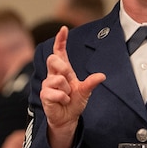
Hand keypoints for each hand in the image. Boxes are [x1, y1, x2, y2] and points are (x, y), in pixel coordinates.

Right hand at [40, 27, 105, 147]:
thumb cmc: (74, 102)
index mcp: (63, 70)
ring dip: (67, 90)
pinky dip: (63, 99)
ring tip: (67, 96)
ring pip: (57, 79)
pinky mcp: (44, 95)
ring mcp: (47, 84)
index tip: (64, 29)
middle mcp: (53, 74)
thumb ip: (91, 82)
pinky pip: (55, 93)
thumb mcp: (85, 91)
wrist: (68, 118)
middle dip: (63, 67)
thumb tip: (102, 76)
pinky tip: (63, 102)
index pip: (59, 52)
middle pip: (52, 59)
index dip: (60, 40)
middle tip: (69, 78)